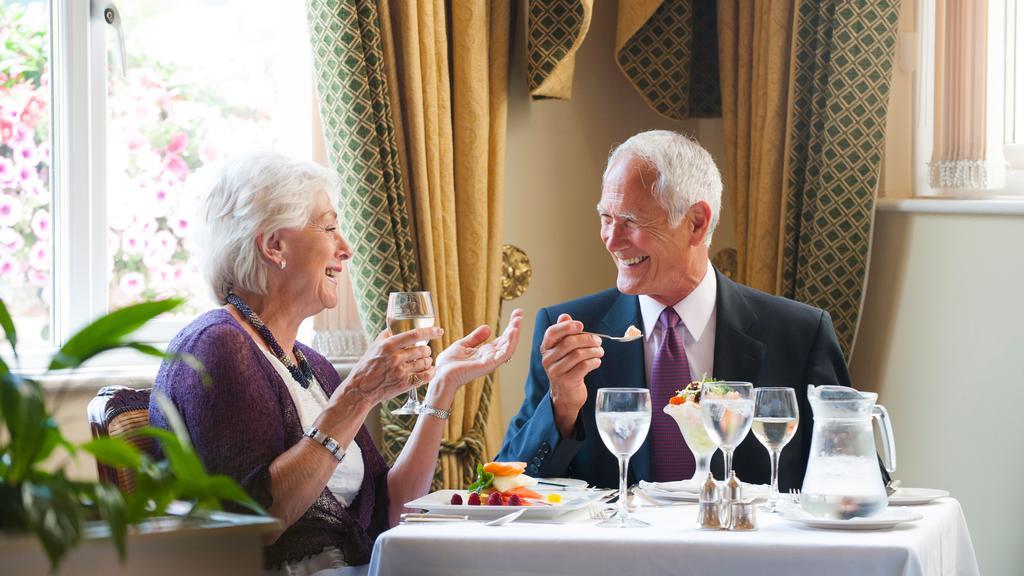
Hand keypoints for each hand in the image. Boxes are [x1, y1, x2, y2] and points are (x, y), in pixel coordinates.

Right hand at [332, 325, 442, 412]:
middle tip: (424, 351)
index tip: (439, 331)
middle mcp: (395, 358)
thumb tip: (397, 326)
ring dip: (427, 361)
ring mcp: (400, 372)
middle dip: (426, 350)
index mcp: (388, 345)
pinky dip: (430, 372)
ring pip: (425, 363)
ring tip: (424, 361)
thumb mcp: (374, 346)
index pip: (415, 335)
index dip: (430, 331)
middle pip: (422, 350)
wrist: (360, 389)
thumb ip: (387, 336)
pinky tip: (429, 370)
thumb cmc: (366, 366)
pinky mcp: (404, 384)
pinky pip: (425, 376)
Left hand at [431, 309, 524, 403]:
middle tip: (520, 313)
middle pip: (508, 341)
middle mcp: (490, 357)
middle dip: (515, 327)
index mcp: (485, 353)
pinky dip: (510, 343)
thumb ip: (475, 338)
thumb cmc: (449, 365)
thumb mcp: (463, 345)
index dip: (510, 326)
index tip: (516, 314)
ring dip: (515, 334)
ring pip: (509, 347)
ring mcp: (490, 362)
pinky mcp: (488, 365)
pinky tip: (513, 332)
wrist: (440, 375)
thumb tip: (488, 327)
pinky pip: (503, 354)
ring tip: (518, 320)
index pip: (502, 338)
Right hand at [541, 313, 602, 436]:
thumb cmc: (567, 369)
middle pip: (569, 342)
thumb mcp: (563, 350)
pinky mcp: (566, 381)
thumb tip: (564, 316)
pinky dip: (594, 361)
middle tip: (598, 341)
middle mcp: (547, 359)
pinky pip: (584, 366)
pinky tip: (597, 361)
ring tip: (600, 351)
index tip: (581, 326)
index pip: (552, 332)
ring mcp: (556, 371)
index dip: (567, 327)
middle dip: (587, 339)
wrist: (565, 395)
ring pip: (578, 354)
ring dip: (593, 351)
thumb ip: (564, 332)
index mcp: (546, 348)